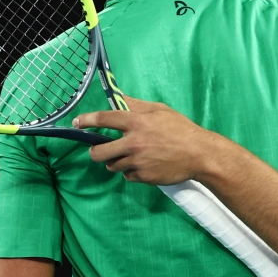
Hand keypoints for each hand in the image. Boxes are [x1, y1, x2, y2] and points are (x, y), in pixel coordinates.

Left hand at [74, 97, 220, 184]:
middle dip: (95, 152)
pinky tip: (144, 166)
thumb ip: (137, 105)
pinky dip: (132, 172)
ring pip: (113, 166)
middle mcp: (133, 142)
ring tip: (130, 157)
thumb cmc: (181, 129)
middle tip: (99, 150)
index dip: (87, 120)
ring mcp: (137, 162)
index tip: (77, 123)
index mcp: (136, 122)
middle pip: (99, 152)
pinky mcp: (143, 177)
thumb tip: (119, 99)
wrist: (200, 154)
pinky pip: (128, 176)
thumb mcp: (160, 110)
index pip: (104, 119)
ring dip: (117, 162)